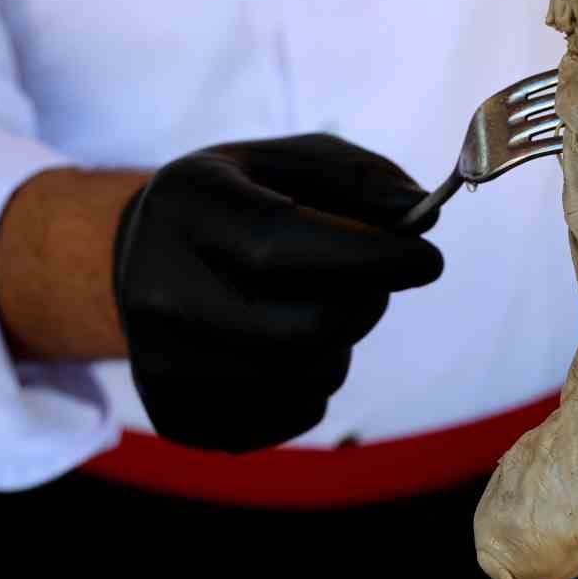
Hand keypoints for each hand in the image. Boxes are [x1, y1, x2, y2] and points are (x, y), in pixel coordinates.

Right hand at [112, 134, 443, 452]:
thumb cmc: (244, 201)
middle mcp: (156, 288)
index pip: (276, 244)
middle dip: (366, 303)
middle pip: (303, 327)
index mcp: (185, 205)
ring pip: (308, 377)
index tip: (427, 259)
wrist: (150, 258)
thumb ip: (363, 179)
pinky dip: (318, 382)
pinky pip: (295, 414)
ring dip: (344, 343)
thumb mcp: (293, 162)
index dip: (367, 256)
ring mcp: (160, 362)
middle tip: (375, 280)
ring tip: (318, 305)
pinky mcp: (179, 416)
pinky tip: (290, 344)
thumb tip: (422, 216)